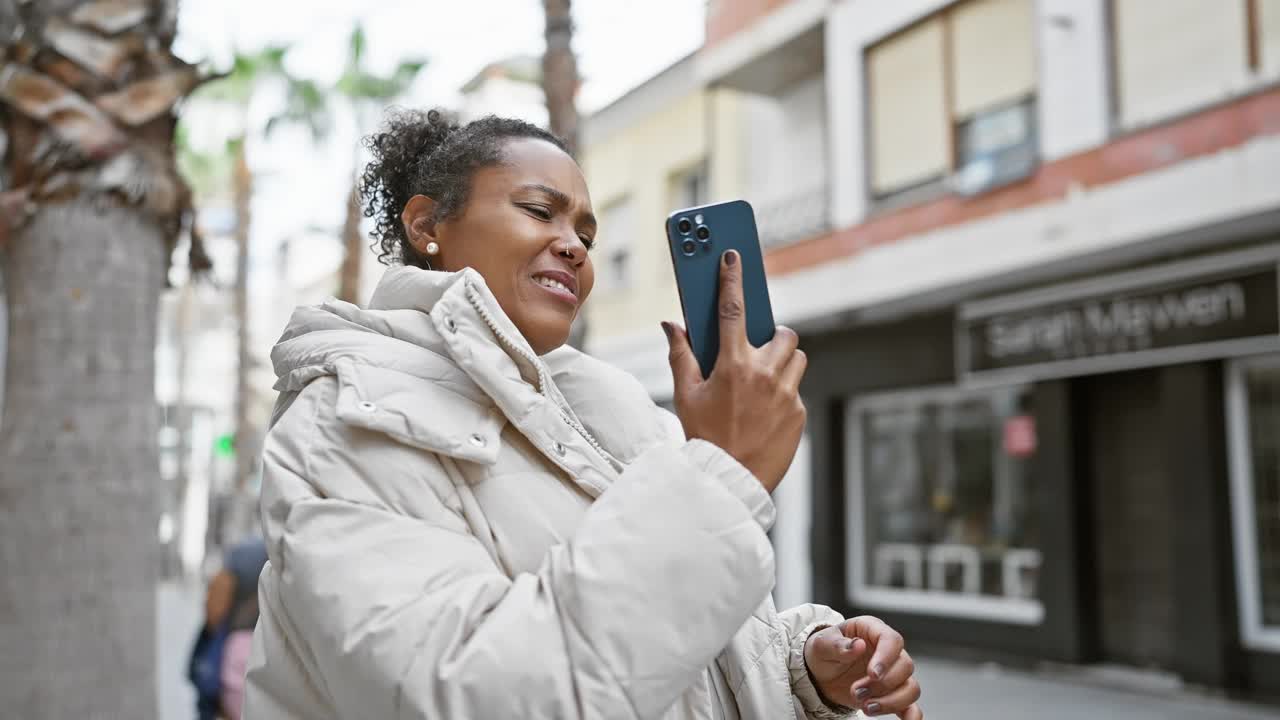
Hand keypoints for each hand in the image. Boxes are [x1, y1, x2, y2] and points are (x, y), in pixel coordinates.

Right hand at [663, 249, 806, 492]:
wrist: (730, 480)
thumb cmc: (705, 436)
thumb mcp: (686, 395)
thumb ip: (681, 355)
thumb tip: (671, 325)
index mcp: (733, 365)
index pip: (733, 309)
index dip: (732, 278)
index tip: (733, 256)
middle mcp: (764, 374)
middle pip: (782, 333)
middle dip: (773, 335)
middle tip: (756, 349)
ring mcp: (786, 394)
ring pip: (797, 358)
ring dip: (782, 361)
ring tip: (761, 379)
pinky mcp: (799, 412)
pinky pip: (797, 388)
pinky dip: (784, 391)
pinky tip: (764, 410)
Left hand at [803, 616, 922, 718]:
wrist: (820, 672)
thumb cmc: (824, 651)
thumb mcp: (822, 644)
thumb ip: (838, 644)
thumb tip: (858, 645)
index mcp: (872, 630)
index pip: (892, 640)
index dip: (886, 658)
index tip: (872, 674)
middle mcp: (888, 651)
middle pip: (904, 666)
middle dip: (881, 684)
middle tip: (856, 691)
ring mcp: (892, 674)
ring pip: (910, 687)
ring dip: (891, 701)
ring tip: (865, 707)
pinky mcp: (892, 694)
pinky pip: (911, 706)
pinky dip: (911, 716)